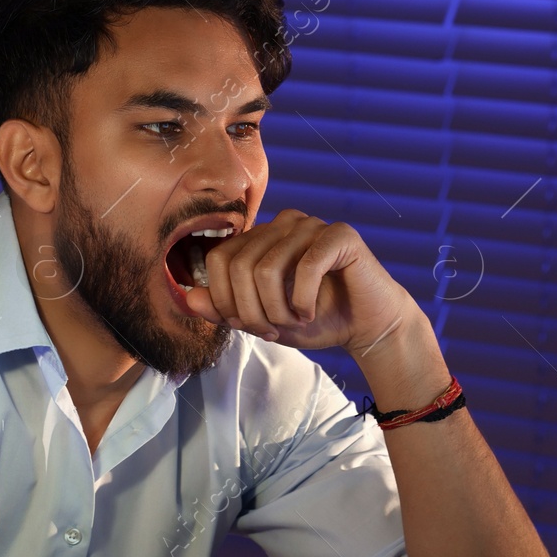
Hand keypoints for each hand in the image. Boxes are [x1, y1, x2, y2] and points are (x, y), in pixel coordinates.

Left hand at [183, 209, 418, 355]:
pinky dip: (303, 301)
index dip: (225, 301)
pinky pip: (305, 266)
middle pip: (239, 266)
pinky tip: (311, 313)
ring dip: (277, 310)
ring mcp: (311, 225)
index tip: (248, 327)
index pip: (219, 260)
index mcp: (261, 238)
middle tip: (273, 332)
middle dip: (251, 311)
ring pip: (267, 268)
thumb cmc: (316, 320)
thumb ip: (225, 310)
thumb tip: (189, 298)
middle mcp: (283, 224)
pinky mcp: (340, 234)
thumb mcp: (263, 321)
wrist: (367, 326)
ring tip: (295, 323)